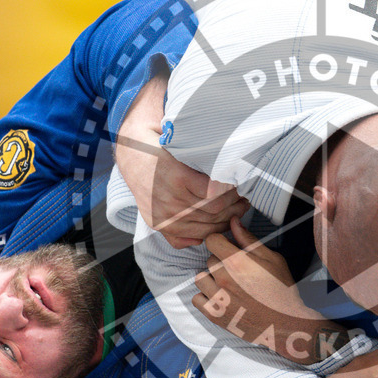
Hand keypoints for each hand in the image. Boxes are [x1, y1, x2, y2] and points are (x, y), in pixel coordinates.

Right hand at [115, 77, 249, 247]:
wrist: (131, 155)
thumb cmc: (160, 143)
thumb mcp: (181, 138)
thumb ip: (204, 146)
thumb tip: (233, 143)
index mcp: (176, 176)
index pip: (216, 196)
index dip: (234, 193)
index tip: (242, 184)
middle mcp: (168, 200)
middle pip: (213, 213)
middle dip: (234, 206)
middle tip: (245, 197)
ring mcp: (162, 215)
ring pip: (203, 228)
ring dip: (225, 220)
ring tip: (236, 209)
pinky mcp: (158, 225)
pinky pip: (187, 239)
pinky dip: (204, 234)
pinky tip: (215, 224)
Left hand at [192, 218, 343, 363]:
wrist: (284, 323)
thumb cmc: (281, 290)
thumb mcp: (271, 259)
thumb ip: (249, 240)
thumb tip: (234, 221)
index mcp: (237, 262)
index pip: (211, 240)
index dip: (220, 241)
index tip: (229, 247)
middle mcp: (223, 278)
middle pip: (208, 259)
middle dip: (220, 261)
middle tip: (236, 270)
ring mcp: (217, 298)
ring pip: (200, 278)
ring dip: (210, 278)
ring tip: (227, 284)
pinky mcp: (214, 315)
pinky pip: (197, 298)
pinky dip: (205, 297)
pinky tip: (221, 297)